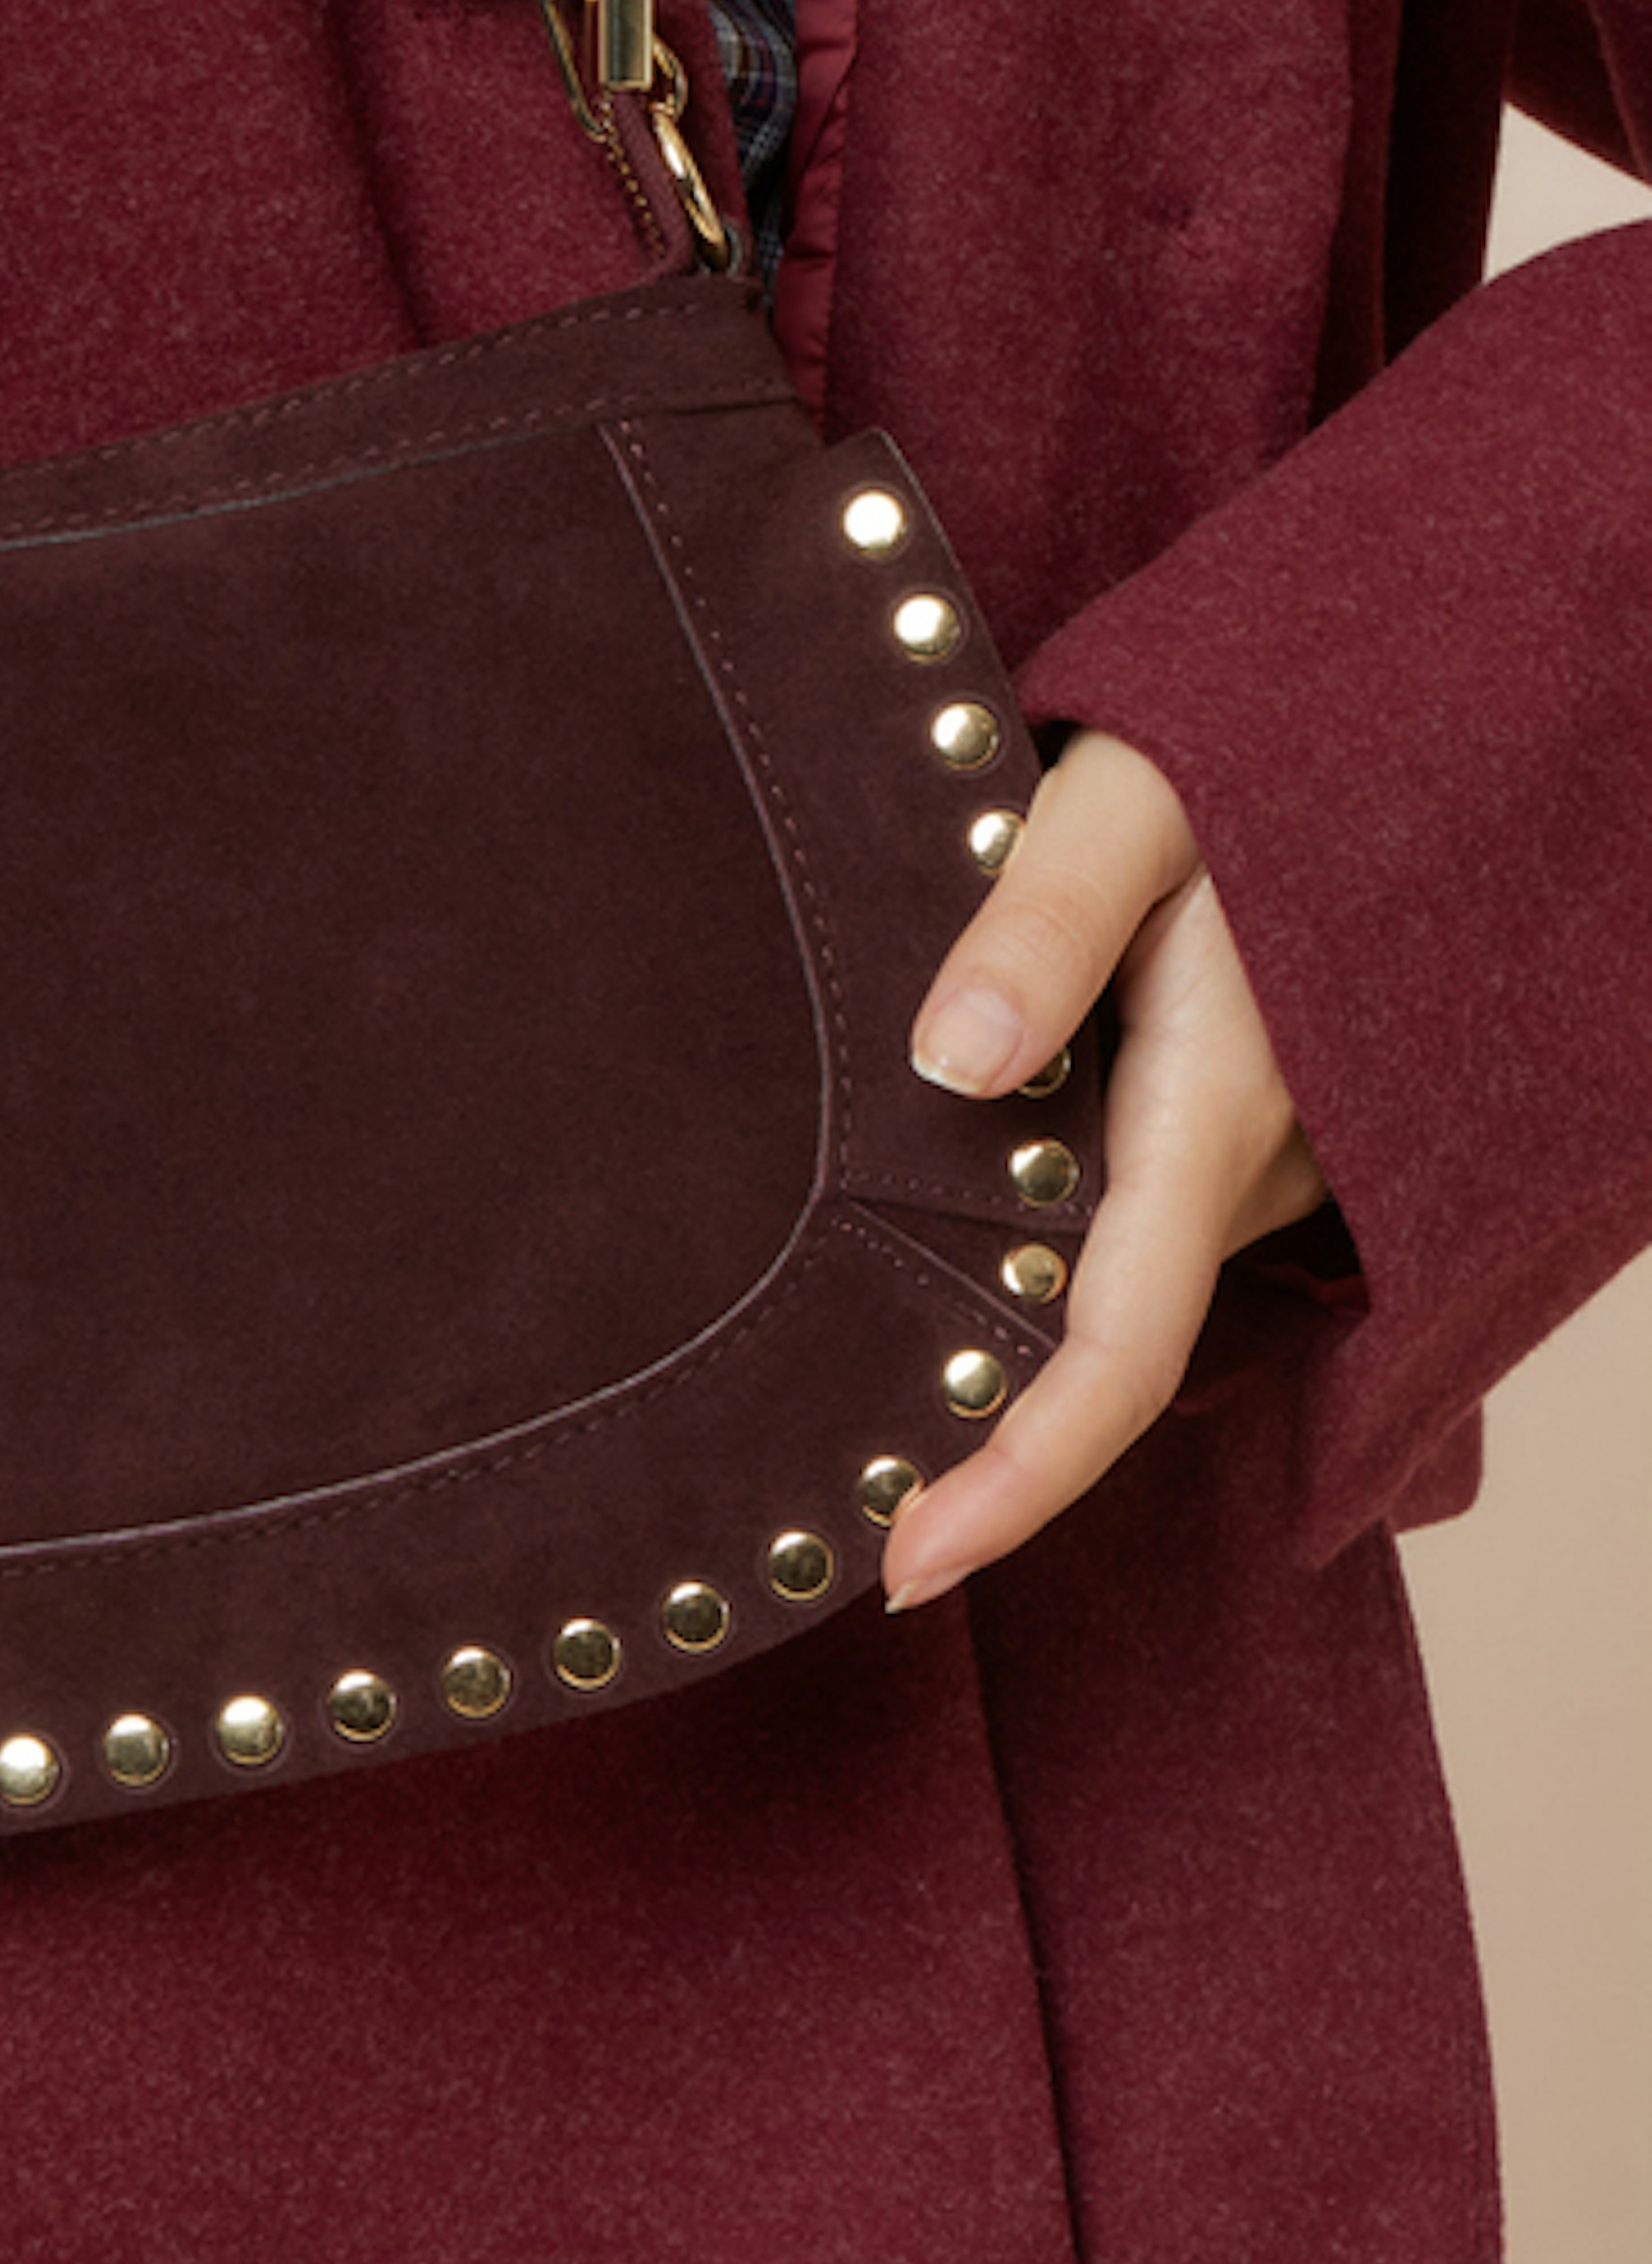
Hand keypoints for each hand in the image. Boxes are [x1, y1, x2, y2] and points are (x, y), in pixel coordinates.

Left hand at [881, 728, 1326, 1616]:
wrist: (1429, 693)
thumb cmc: (1270, 733)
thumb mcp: (1134, 797)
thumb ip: (1041, 922)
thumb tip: (949, 1062)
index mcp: (1218, 1109)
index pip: (1112, 1354)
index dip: (1016, 1480)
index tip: (905, 1570)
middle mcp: (1258, 1160)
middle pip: (1103, 1338)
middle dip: (984, 1422)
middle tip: (835, 1477)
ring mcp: (1278, 1142)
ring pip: (1122, 1262)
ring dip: (1013, 1305)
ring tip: (861, 1345)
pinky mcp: (1268, 1103)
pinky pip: (1152, 1201)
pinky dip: (1061, 1227)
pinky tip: (962, 1199)